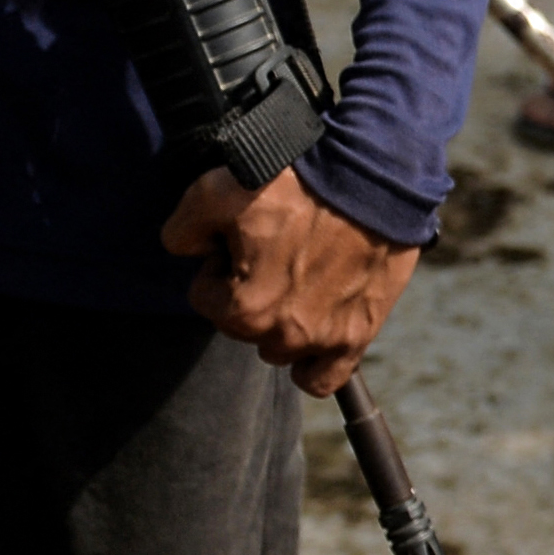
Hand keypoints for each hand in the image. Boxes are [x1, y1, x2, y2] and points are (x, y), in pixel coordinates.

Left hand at [161, 166, 417, 393]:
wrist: (372, 176)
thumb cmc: (295, 183)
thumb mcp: (214, 192)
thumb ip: (182, 231)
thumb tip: (186, 251)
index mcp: (244, 309)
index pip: (205, 296)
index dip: (220, 263)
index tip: (245, 239)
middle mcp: (283, 335)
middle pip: (242, 325)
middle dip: (249, 291)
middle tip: (276, 251)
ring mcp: (325, 339)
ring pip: (279, 350)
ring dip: (279, 323)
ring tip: (301, 276)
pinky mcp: (359, 334)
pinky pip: (324, 379)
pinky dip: (313, 364)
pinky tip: (312, 333)